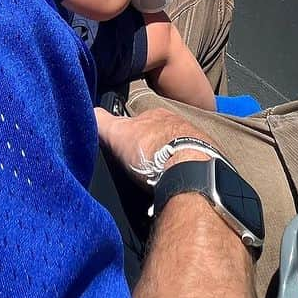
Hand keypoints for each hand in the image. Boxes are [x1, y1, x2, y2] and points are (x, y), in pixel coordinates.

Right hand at [95, 106, 218, 191]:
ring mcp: (198, 142)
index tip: (128, 147)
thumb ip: (101, 122)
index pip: (141, 120)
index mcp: (157, 115)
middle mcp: (179, 124)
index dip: (133, 133)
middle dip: (155, 148)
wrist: (189, 169)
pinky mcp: (210, 162)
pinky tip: (180, 185)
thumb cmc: (151, 150)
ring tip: (162, 179)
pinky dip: (187, 174)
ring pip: (181, 150)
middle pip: (163, 135)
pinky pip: (196, 166)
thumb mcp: (117, 133)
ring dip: (173, 162)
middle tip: (145, 167)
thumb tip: (88, 111)